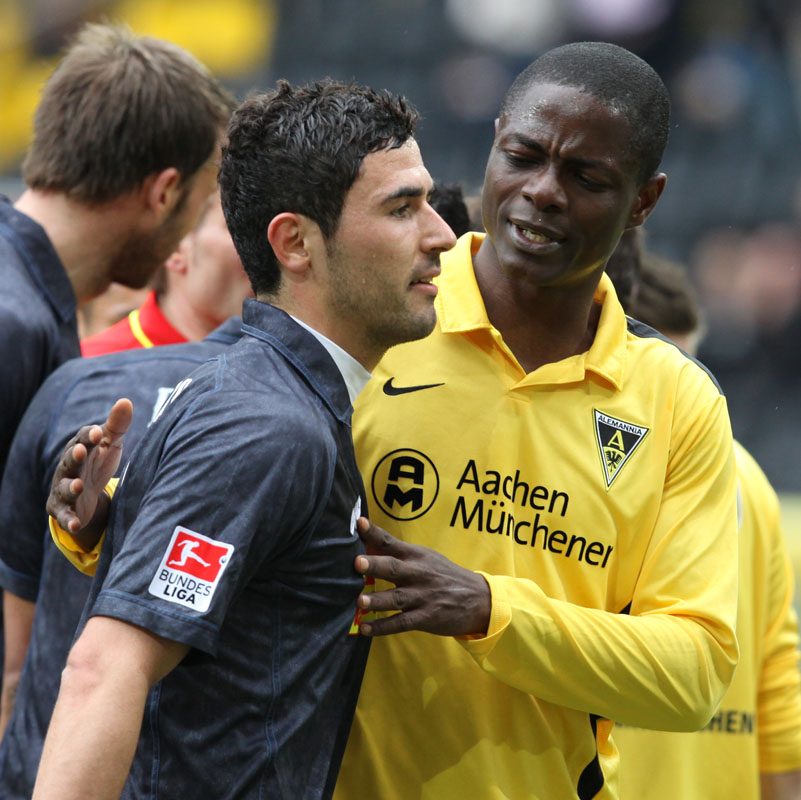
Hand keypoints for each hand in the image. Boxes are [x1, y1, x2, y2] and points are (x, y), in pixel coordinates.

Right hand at [46, 399, 132, 544]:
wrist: (86, 495)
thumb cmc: (98, 462)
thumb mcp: (110, 444)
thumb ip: (117, 425)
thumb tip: (126, 401)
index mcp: (80, 448)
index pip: (83, 439)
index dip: (90, 436)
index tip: (100, 432)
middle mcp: (68, 468)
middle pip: (69, 461)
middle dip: (74, 456)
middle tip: (81, 450)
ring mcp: (63, 489)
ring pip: (65, 488)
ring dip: (70, 487)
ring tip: (77, 486)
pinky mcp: (63, 510)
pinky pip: (64, 516)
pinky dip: (69, 520)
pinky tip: (77, 523)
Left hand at [353, 518, 489, 636]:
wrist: (479, 598)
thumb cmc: (445, 575)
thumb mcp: (427, 558)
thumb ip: (399, 553)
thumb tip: (367, 544)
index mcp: (417, 556)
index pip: (392, 542)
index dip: (375, 533)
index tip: (360, 524)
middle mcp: (418, 574)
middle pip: (394, 568)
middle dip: (375, 565)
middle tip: (357, 563)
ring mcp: (422, 597)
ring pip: (396, 598)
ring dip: (377, 600)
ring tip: (360, 601)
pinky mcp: (426, 617)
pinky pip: (401, 623)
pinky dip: (383, 627)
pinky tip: (365, 629)